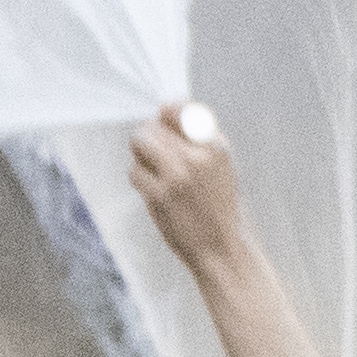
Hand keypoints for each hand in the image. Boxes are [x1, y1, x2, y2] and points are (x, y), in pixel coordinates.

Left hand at [121, 101, 252, 277]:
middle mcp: (196, 156)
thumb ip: (199, 140)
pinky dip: (138, 179)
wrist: (220, 247)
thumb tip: (168, 112)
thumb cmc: (218, 208)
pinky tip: (153, 190)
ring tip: (154, 173)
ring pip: (140, 144)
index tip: (161, 121)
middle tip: (153, 155)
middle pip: (153, 127)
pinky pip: (134, 172)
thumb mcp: (221, 166)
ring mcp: (177, 175)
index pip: (181, 109)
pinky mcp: (160, 194)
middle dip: (148, 138)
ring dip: (140, 156)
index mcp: (215, 146)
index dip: (165, 114)